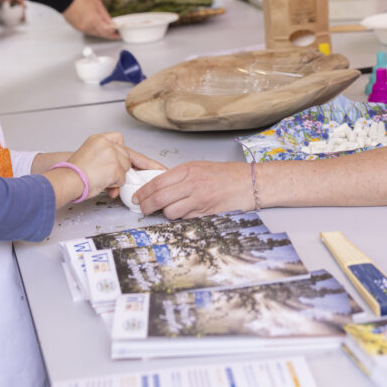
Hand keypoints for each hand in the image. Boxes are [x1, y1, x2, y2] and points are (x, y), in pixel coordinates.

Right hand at [61, 132, 132, 200]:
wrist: (68, 179)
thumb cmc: (73, 172)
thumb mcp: (89, 156)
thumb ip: (106, 159)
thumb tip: (118, 173)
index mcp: (99, 139)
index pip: (119, 139)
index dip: (123, 150)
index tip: (130, 157)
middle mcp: (107, 144)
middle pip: (126, 155)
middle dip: (121, 167)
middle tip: (107, 174)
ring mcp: (112, 155)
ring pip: (126, 167)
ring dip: (117, 176)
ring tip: (101, 178)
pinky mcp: (115, 167)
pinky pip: (122, 179)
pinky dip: (115, 184)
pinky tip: (103, 182)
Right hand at [62, 0, 118, 38]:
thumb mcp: (97, 4)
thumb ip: (105, 15)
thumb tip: (111, 23)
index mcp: (94, 20)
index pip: (107, 32)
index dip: (114, 34)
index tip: (119, 34)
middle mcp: (87, 27)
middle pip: (101, 34)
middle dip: (109, 34)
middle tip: (116, 33)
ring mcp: (82, 28)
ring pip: (95, 34)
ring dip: (102, 32)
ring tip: (108, 29)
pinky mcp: (77, 28)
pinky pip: (89, 31)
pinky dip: (95, 30)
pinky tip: (98, 27)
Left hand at [132, 160, 252, 218]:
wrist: (249, 183)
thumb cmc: (227, 175)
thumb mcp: (200, 167)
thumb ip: (180, 176)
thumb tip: (159, 186)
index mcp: (188, 169)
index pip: (157, 182)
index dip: (143, 192)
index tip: (137, 197)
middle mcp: (192, 184)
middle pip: (159, 198)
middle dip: (146, 206)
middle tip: (142, 209)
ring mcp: (199, 200)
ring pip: (170, 211)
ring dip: (166, 213)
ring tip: (168, 210)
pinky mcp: (205, 213)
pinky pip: (185, 219)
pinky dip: (181, 218)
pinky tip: (184, 213)